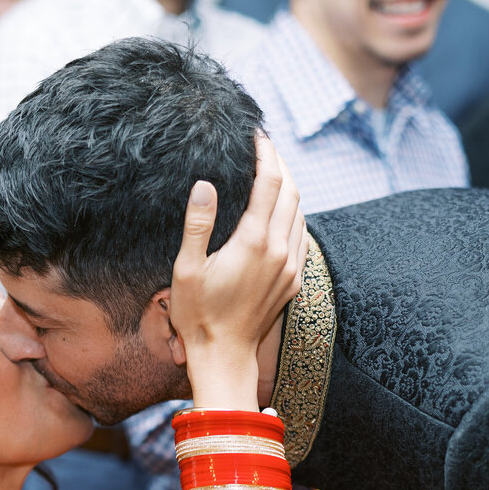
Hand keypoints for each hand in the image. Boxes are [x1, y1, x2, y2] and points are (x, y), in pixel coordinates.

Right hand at [168, 132, 307, 407]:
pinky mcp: (293, 280)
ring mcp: (290, 266)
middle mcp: (279, 250)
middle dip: (280, 163)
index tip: (257, 134)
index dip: (265, 152)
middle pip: (291, 191)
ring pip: (300, 212)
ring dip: (289, 187)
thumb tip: (204, 185)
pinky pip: (300, 235)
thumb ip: (198, 225)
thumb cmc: (199, 316)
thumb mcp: (187, 269)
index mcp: (254, 242)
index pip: (269, 182)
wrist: (225, 355)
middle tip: (265, 146)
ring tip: (272, 171)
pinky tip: (279, 210)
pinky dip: (293, 213)